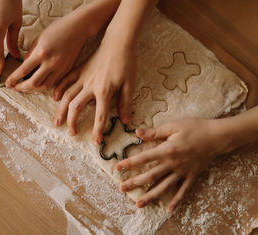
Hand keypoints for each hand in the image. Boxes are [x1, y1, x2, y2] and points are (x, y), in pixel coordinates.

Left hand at [5, 10, 92, 91]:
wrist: (79, 28)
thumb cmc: (58, 28)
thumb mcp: (39, 38)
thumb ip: (30, 54)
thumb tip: (24, 67)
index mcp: (42, 52)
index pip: (24, 70)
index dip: (14, 79)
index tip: (7, 83)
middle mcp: (51, 62)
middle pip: (34, 83)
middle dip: (22, 88)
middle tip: (14, 88)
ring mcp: (61, 67)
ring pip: (45, 86)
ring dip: (33, 90)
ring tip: (25, 89)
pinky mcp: (67, 69)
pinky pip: (54, 83)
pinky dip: (44, 86)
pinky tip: (38, 86)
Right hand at [53, 38, 135, 143]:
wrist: (118, 42)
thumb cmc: (126, 63)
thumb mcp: (129, 84)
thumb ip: (125, 103)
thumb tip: (125, 121)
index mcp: (104, 91)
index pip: (99, 116)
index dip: (97, 131)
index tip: (96, 142)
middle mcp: (90, 86)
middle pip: (76, 107)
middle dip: (72, 122)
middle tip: (72, 133)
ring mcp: (82, 77)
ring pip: (67, 95)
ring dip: (61, 110)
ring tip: (57, 121)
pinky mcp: (79, 70)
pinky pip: (65, 81)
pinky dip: (59, 89)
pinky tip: (55, 98)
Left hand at [116, 118, 230, 212]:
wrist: (218, 137)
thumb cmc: (195, 128)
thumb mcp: (173, 126)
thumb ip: (155, 132)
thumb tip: (137, 132)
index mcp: (167, 150)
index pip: (144, 158)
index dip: (130, 163)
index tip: (118, 168)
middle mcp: (173, 163)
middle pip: (151, 175)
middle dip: (135, 182)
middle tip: (122, 188)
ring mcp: (183, 172)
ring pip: (164, 186)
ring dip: (151, 196)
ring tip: (139, 204)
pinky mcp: (192, 176)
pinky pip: (183, 191)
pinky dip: (176, 200)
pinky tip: (168, 209)